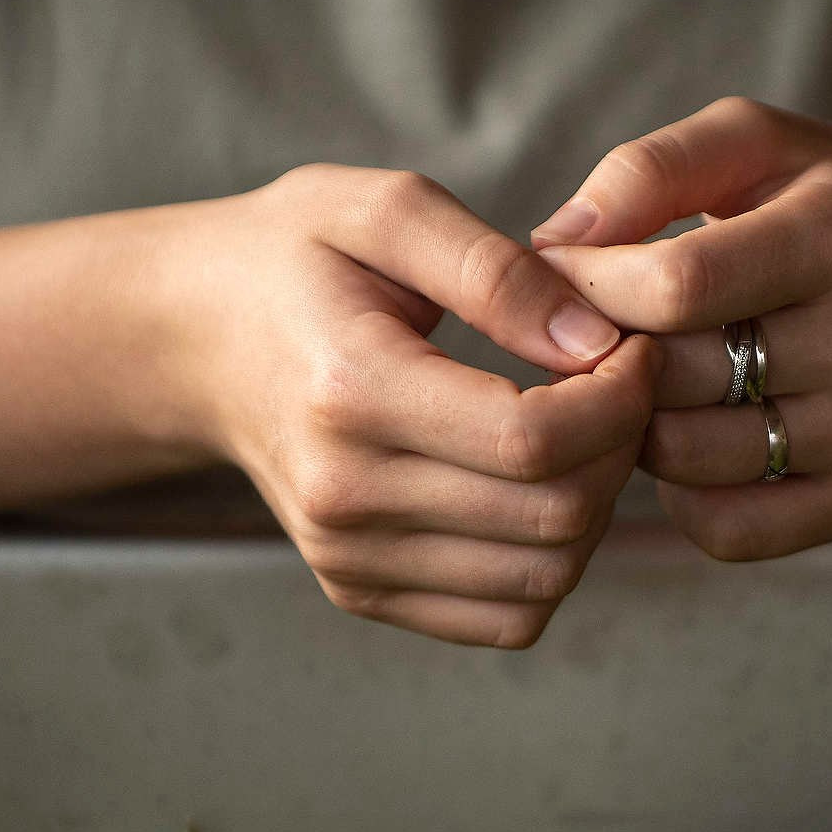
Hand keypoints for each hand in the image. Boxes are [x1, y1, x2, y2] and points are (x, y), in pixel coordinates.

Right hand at [134, 165, 657, 647]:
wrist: (197, 341)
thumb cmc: (296, 259)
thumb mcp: (386, 210)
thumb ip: (497, 269)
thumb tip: (596, 341)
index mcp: (352, 391)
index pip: (535, 439)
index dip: (620, 398)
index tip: (634, 347)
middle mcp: (345, 495)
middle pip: (554, 516)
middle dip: (621, 449)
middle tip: (618, 386)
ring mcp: (349, 557)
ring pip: (544, 580)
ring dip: (597, 509)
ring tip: (582, 434)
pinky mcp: (360, 591)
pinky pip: (506, 620)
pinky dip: (551, 563)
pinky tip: (541, 489)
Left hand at [530, 98, 831, 559]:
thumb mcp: (759, 145)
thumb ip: (648, 171)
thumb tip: (548, 243)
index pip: (673, 288)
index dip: (588, 287)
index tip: (563, 275)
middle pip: (673, 379)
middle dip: (612, 356)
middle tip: (604, 332)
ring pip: (686, 460)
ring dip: (639, 427)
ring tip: (657, 381)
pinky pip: (726, 529)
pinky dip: (684, 495)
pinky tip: (697, 438)